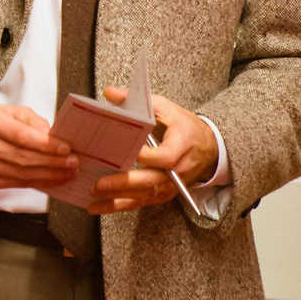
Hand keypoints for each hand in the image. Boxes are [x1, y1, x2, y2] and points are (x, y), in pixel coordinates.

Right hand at [0, 103, 77, 190]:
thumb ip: (32, 121)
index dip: (46, 145)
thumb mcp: (10, 110)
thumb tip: (52, 136)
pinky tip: (52, 179)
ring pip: (22, 175)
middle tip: (73, 163)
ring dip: (49, 176)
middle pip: (24, 158)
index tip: (66, 149)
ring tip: (67, 173)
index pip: (22, 136)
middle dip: (53, 163)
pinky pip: (17, 184)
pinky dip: (38, 183)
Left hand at [88, 87, 217, 213]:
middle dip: (125, 184)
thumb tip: (110, 93)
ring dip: (117, 199)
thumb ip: (137, 101)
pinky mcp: (163, 194)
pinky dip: (119, 206)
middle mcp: (177, 170)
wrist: (206, 147)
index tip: (128, 152)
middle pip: (151, 181)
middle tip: (100, 184)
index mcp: (181, 145)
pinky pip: (141, 202)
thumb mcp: (164, 107)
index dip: (147, 157)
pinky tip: (99, 207)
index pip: (165, 156)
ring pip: (143, 196)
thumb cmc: (183, 125)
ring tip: (94, 198)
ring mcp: (170, 185)